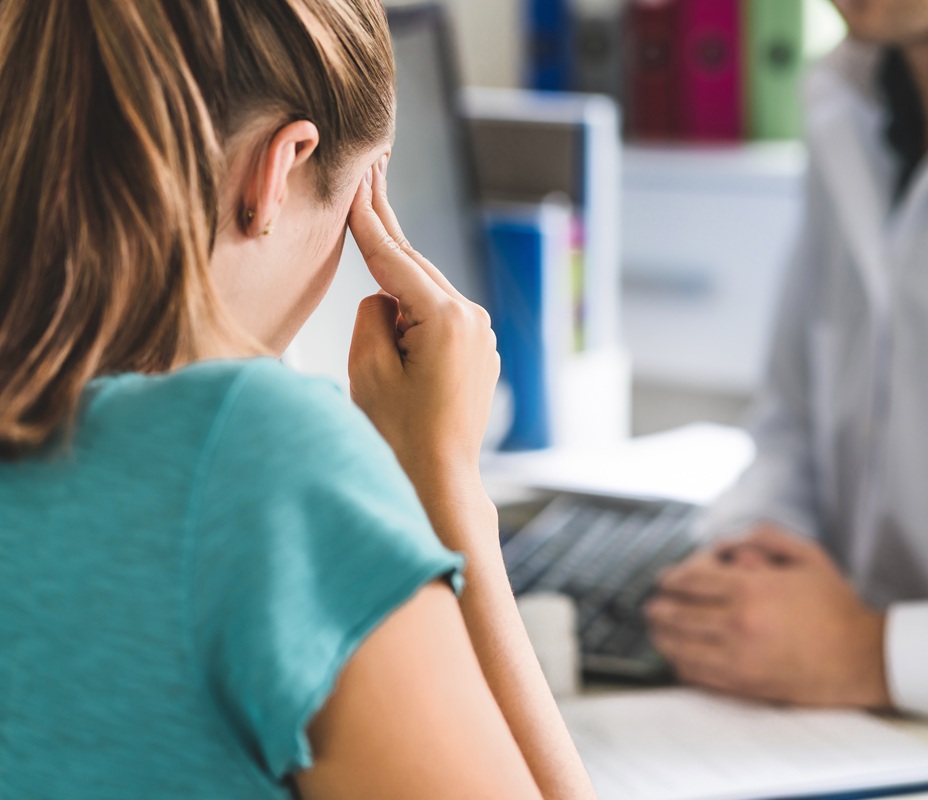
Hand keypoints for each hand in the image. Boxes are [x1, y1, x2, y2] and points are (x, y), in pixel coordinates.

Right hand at [347, 157, 499, 492]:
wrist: (439, 481)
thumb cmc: (399, 434)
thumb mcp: (368, 370)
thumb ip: (372, 314)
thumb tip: (385, 296)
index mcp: (445, 318)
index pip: (393, 259)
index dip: (369, 221)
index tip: (358, 182)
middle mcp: (472, 319)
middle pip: (415, 267)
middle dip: (386, 231)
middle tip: (371, 176)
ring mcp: (481, 336)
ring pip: (426, 292)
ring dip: (398, 280)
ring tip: (375, 235)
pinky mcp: (479, 352)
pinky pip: (439, 316)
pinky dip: (415, 308)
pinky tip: (394, 302)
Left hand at [645, 525, 891, 708]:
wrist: (860, 657)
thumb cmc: (834, 605)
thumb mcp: (806, 555)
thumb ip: (764, 538)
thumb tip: (726, 544)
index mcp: (752, 588)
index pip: (692, 581)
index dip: (671, 579)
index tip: (664, 580)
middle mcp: (739, 622)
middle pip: (678, 613)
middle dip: (659, 608)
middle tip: (652, 606)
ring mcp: (738, 656)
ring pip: (680, 645)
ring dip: (662, 635)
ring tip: (656, 630)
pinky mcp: (743, 683)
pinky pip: (696, 673)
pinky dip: (680, 662)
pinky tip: (677, 655)